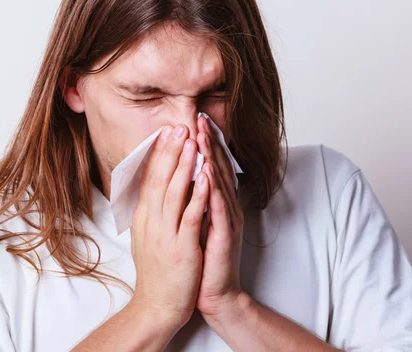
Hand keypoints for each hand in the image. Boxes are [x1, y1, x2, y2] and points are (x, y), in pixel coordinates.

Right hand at [129, 124, 210, 331]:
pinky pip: (190, 216)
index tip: (167, 133)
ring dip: (184, 166)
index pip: (150, 180)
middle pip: (159, 180)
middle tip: (178, 127)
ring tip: (192, 142)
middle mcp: (151, 222)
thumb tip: (156, 191)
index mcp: (144, 219)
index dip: (159, 155)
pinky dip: (197, 194)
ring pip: (173, 192)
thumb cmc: (157, 272)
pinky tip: (204, 177)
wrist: (158, 306)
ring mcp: (165, 234)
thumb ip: (152, 213)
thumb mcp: (148, 237)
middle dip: (170, 152)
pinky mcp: (181, 247)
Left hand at [195, 115, 244, 319]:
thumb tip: (184, 177)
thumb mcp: (198, 222)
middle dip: (208, 142)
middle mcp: (226, 207)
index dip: (204, 144)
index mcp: (218, 203)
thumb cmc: (204, 258)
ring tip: (202, 137)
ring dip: (211, 159)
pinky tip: (208, 174)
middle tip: (200, 119)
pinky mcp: (225, 235)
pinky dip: (213, 190)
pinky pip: (219, 209)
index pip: (211, 167)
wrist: (214, 292)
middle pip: (217, 168)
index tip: (194, 122)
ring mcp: (227, 220)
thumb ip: (196, 200)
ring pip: (219, 183)